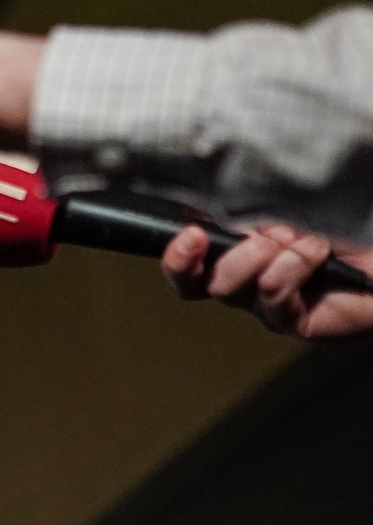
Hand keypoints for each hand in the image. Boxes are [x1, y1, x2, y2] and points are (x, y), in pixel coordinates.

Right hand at [162, 223, 372, 340]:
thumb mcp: (290, 203)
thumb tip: (214, 205)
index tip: (190, 232)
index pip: (187, 263)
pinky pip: (270, 294)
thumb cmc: (349, 221)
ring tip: (298, 239)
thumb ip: (251, 207)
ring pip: (228, 288)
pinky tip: (317, 254)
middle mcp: (247, 281)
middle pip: (195, 284)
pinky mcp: (292, 321)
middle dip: (200, 259)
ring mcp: (268, 304)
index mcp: (239, 250)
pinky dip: (292, 266)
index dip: (176, 255)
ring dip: (260, 254)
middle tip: (225, 235)